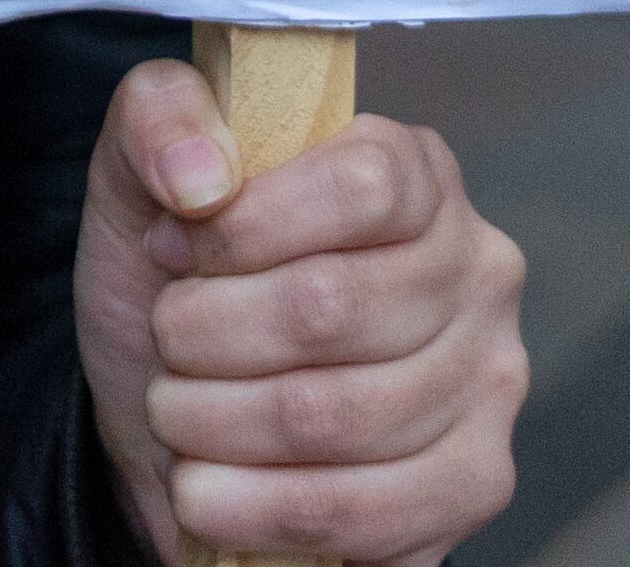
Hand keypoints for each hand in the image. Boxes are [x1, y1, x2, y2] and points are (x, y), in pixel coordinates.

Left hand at [75, 63, 525, 566]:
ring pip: (335, 417)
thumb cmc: (179, 282)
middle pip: (332, 306)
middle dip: (206, 334)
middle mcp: (477, 270)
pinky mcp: (474, 483)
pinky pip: (365, 513)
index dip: (244, 226)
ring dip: (215, 422)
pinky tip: (205, 490)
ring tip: (175, 410)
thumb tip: (201, 174)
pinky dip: (256, 508)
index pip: (362, 185)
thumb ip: (157, 117)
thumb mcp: (141, 180)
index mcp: (416, 174)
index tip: (172, 247)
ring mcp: (488, 381)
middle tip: (167, 340)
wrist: (176, 410)